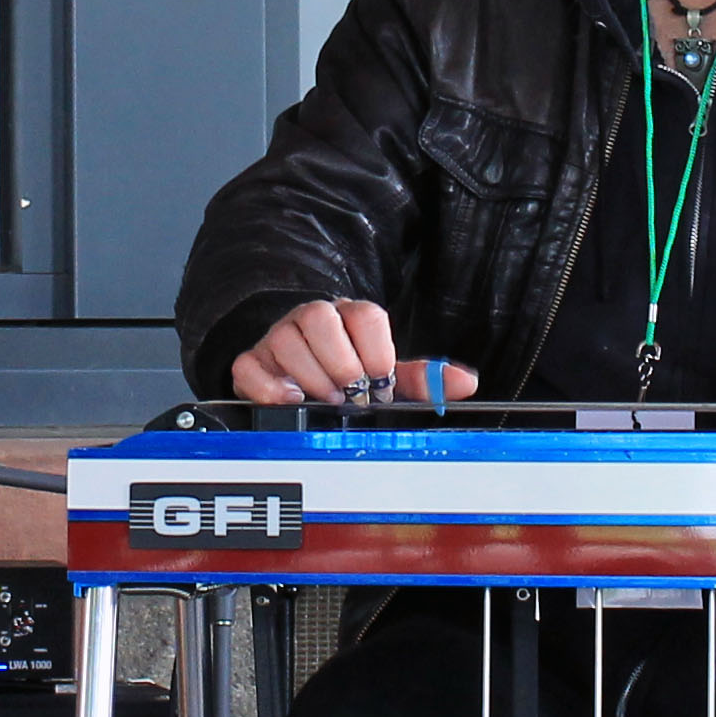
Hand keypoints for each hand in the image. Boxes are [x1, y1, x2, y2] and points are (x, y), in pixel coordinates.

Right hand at [227, 299, 480, 407]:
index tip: (381, 382)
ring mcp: (278, 338)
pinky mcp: (252, 361)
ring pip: (286, 340)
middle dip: (341, 364)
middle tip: (352, 395)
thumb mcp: (386, 375)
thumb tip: (465, 383)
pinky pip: (250, 366)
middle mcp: (312, 319)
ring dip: (310, 377)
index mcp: (349, 317)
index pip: (365, 314)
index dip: (377, 351)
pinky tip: (290, 400)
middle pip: (321, 319)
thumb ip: (422, 379)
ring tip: (325, 401)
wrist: (298, 377)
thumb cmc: (349, 374)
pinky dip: (269, 387)